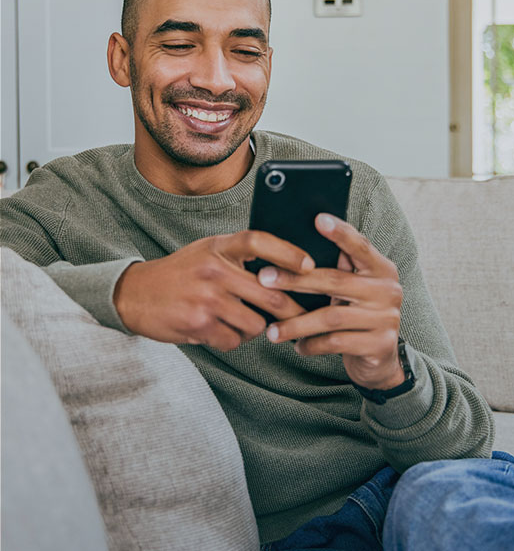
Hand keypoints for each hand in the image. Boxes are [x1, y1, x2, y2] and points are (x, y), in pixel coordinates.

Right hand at [113, 231, 313, 350]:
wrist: (135, 293)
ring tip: (239, 320)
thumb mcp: (208, 250)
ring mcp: (206, 298)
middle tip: (304, 317)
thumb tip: (285, 270)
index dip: (288, 253)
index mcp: (218, 246)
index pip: (258, 241)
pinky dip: (231, 339)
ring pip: (255, 323)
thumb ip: (239, 255)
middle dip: (292, 310)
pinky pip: (233, 340)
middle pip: (269, 292)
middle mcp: (214, 269)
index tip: (310, 266)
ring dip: (255, 328)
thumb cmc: (181, 272)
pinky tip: (217, 330)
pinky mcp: (198, 324)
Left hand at [258, 214, 404, 389]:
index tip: (318, 219)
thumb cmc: (356, 314)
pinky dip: (312, 344)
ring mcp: (386, 318)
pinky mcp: (380, 345)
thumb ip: (337, 269)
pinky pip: (337, 343)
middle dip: (295, 280)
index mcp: (381, 269)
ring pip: (332, 317)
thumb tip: (292, 248)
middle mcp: (388, 290)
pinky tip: (298, 345)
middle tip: (264, 279)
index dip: (340, 233)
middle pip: (335, 281)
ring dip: (297, 323)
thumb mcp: (351, 289)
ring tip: (272, 330)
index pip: (360, 246)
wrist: (380, 359)